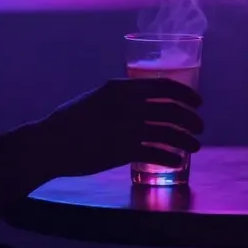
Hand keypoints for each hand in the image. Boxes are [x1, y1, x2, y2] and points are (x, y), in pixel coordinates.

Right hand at [34, 78, 203, 177]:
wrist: (48, 144)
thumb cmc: (70, 122)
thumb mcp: (96, 99)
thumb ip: (119, 99)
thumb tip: (142, 102)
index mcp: (120, 87)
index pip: (163, 86)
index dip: (185, 94)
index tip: (197, 102)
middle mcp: (126, 104)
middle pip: (171, 110)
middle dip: (191, 119)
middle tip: (199, 127)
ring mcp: (124, 127)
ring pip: (168, 132)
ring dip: (187, 140)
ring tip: (195, 146)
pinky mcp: (121, 150)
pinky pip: (155, 153)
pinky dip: (171, 158)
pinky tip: (177, 162)